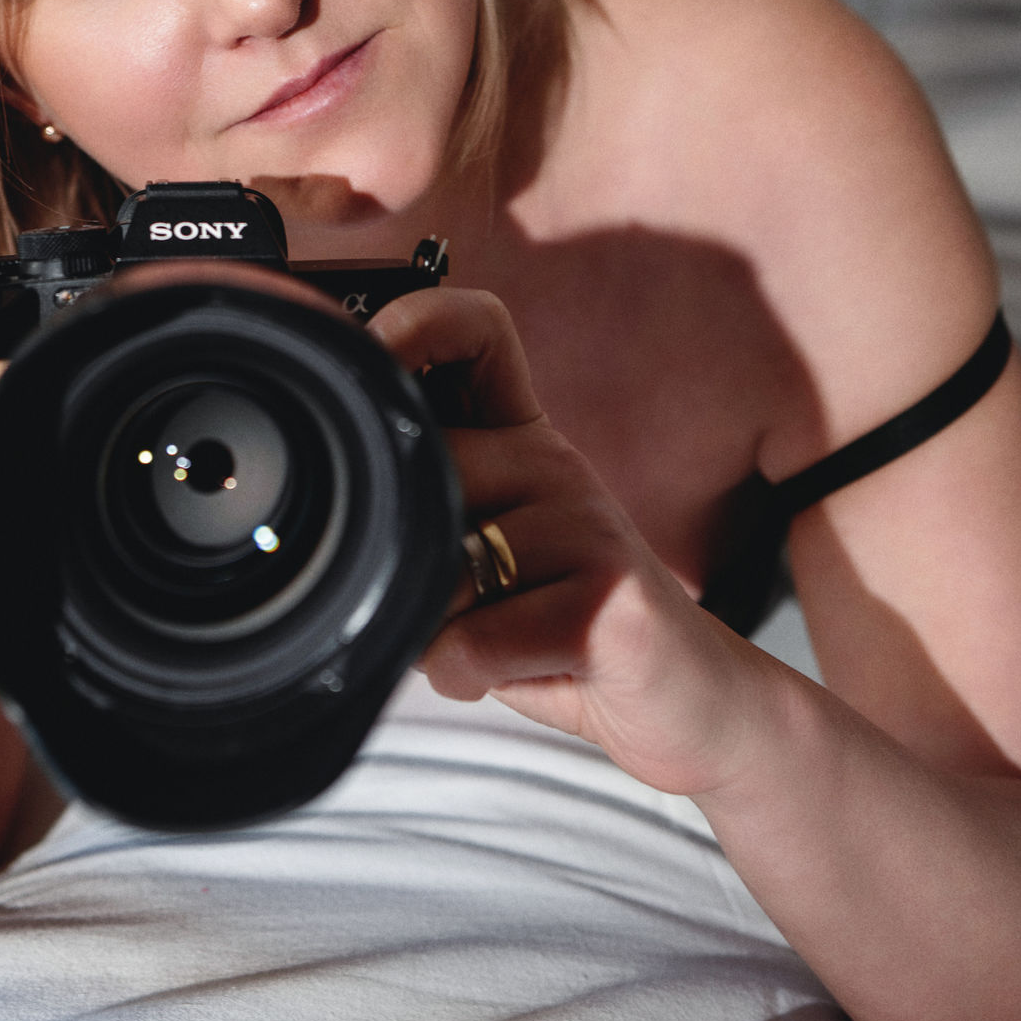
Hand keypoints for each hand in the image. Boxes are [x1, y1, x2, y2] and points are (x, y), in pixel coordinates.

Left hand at [368, 285, 766, 801]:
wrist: (689, 699)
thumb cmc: (560, 625)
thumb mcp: (489, 549)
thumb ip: (427, 510)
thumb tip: (331, 509)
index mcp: (524, 436)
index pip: (476, 330)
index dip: (415, 321)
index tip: (367, 356)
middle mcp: (556, 462)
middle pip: (424, 472)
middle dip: (404, 557)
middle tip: (452, 600)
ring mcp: (590, 526)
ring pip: (438, 571)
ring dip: (435, 631)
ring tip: (491, 640)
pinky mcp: (610, 604)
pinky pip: (472, 641)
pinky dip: (465, 676)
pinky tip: (511, 673)